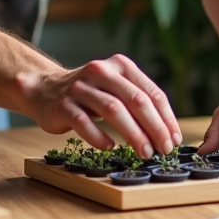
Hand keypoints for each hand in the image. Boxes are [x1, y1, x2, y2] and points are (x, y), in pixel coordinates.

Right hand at [19, 54, 181, 158]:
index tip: (174, 139)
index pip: (151, 92)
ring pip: (113, 110)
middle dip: (154, 127)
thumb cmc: (89, 93)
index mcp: (120, 65)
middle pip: (135, 100)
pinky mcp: (62, 105)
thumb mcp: (115, 87)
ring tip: (145, 153)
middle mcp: (101, 71)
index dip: (166, 118)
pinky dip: (99, 137)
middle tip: (164, 149)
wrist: (44, 89)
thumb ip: (137, 101)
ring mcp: (80, 88)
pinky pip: (84, 122)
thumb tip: (167, 133)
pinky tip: (110, 148)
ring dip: (133, 134)